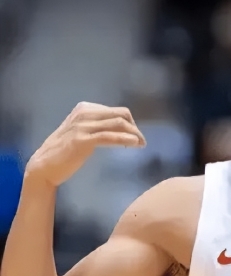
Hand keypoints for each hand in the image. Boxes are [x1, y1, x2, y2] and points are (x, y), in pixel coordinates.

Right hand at [25, 102, 145, 187]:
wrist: (43, 167)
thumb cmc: (63, 151)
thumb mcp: (81, 131)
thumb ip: (97, 125)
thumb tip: (121, 127)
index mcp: (85, 108)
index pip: (116, 111)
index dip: (129, 122)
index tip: (135, 134)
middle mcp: (85, 113)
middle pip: (121, 114)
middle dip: (134, 127)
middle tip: (141, 140)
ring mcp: (83, 125)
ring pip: (118, 124)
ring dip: (134, 134)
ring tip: (141, 144)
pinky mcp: (83, 140)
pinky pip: (110, 137)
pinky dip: (125, 139)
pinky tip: (134, 144)